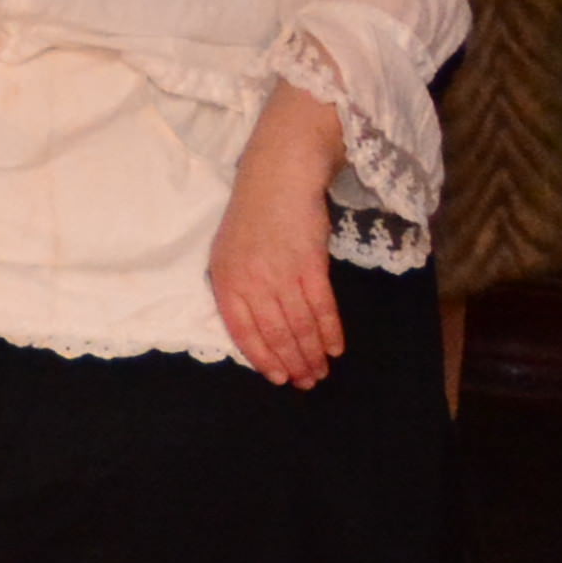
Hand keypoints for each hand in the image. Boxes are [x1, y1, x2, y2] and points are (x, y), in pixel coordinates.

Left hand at [208, 149, 345, 388]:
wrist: (277, 179)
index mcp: (226, 279)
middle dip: (292, 362)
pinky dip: (330, 331)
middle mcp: (251, 280)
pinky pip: (322, 307)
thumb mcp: (228, 253)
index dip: (262, 358)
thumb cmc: (251, 217)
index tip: (278, 378)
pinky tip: (336, 348)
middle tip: (307, 383)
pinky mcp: (311, 265)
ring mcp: (282, 273)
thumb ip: (238, 289)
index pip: (241, 330)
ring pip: (299, 324)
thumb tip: (254, 328)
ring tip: (322, 371)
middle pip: (275, 332)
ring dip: (312, 353)